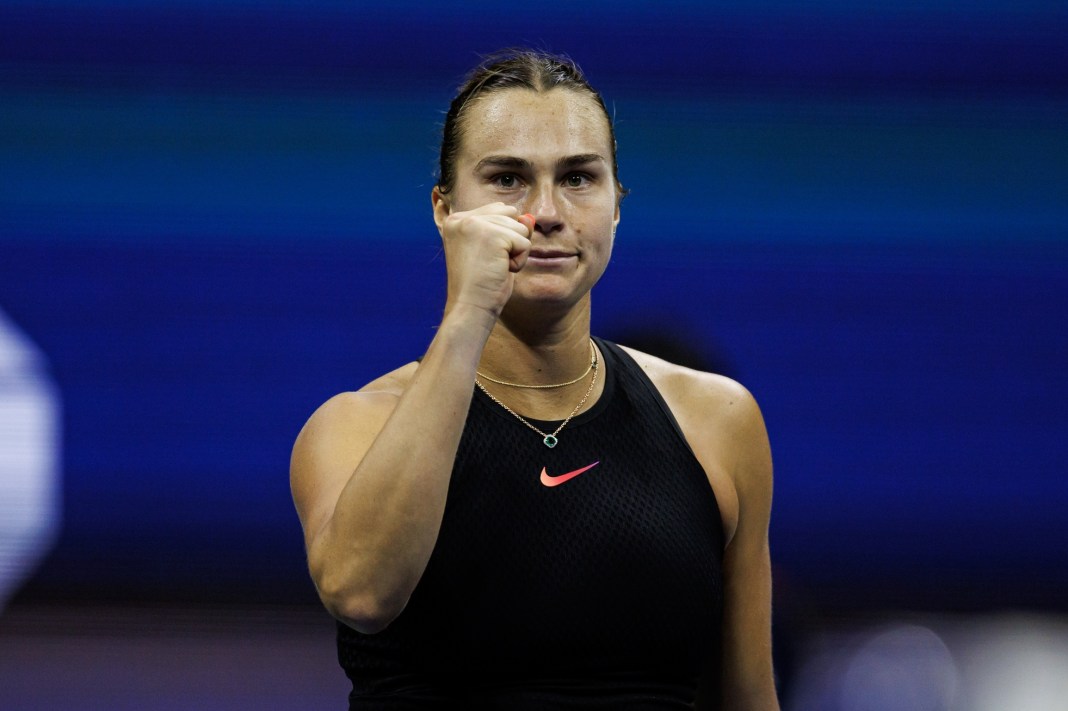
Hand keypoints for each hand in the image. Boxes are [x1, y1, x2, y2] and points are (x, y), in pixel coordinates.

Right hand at [440, 203, 533, 319]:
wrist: (470, 308)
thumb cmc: (481, 285)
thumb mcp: (494, 251)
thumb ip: (510, 229)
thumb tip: (530, 218)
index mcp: (456, 220)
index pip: (499, 209)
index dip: (503, 236)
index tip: (482, 259)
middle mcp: (462, 218)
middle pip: (511, 214)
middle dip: (510, 241)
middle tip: (489, 264)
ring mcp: (475, 224)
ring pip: (520, 228)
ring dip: (515, 252)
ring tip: (494, 267)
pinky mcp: (492, 235)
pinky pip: (525, 243)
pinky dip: (519, 261)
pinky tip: (500, 271)